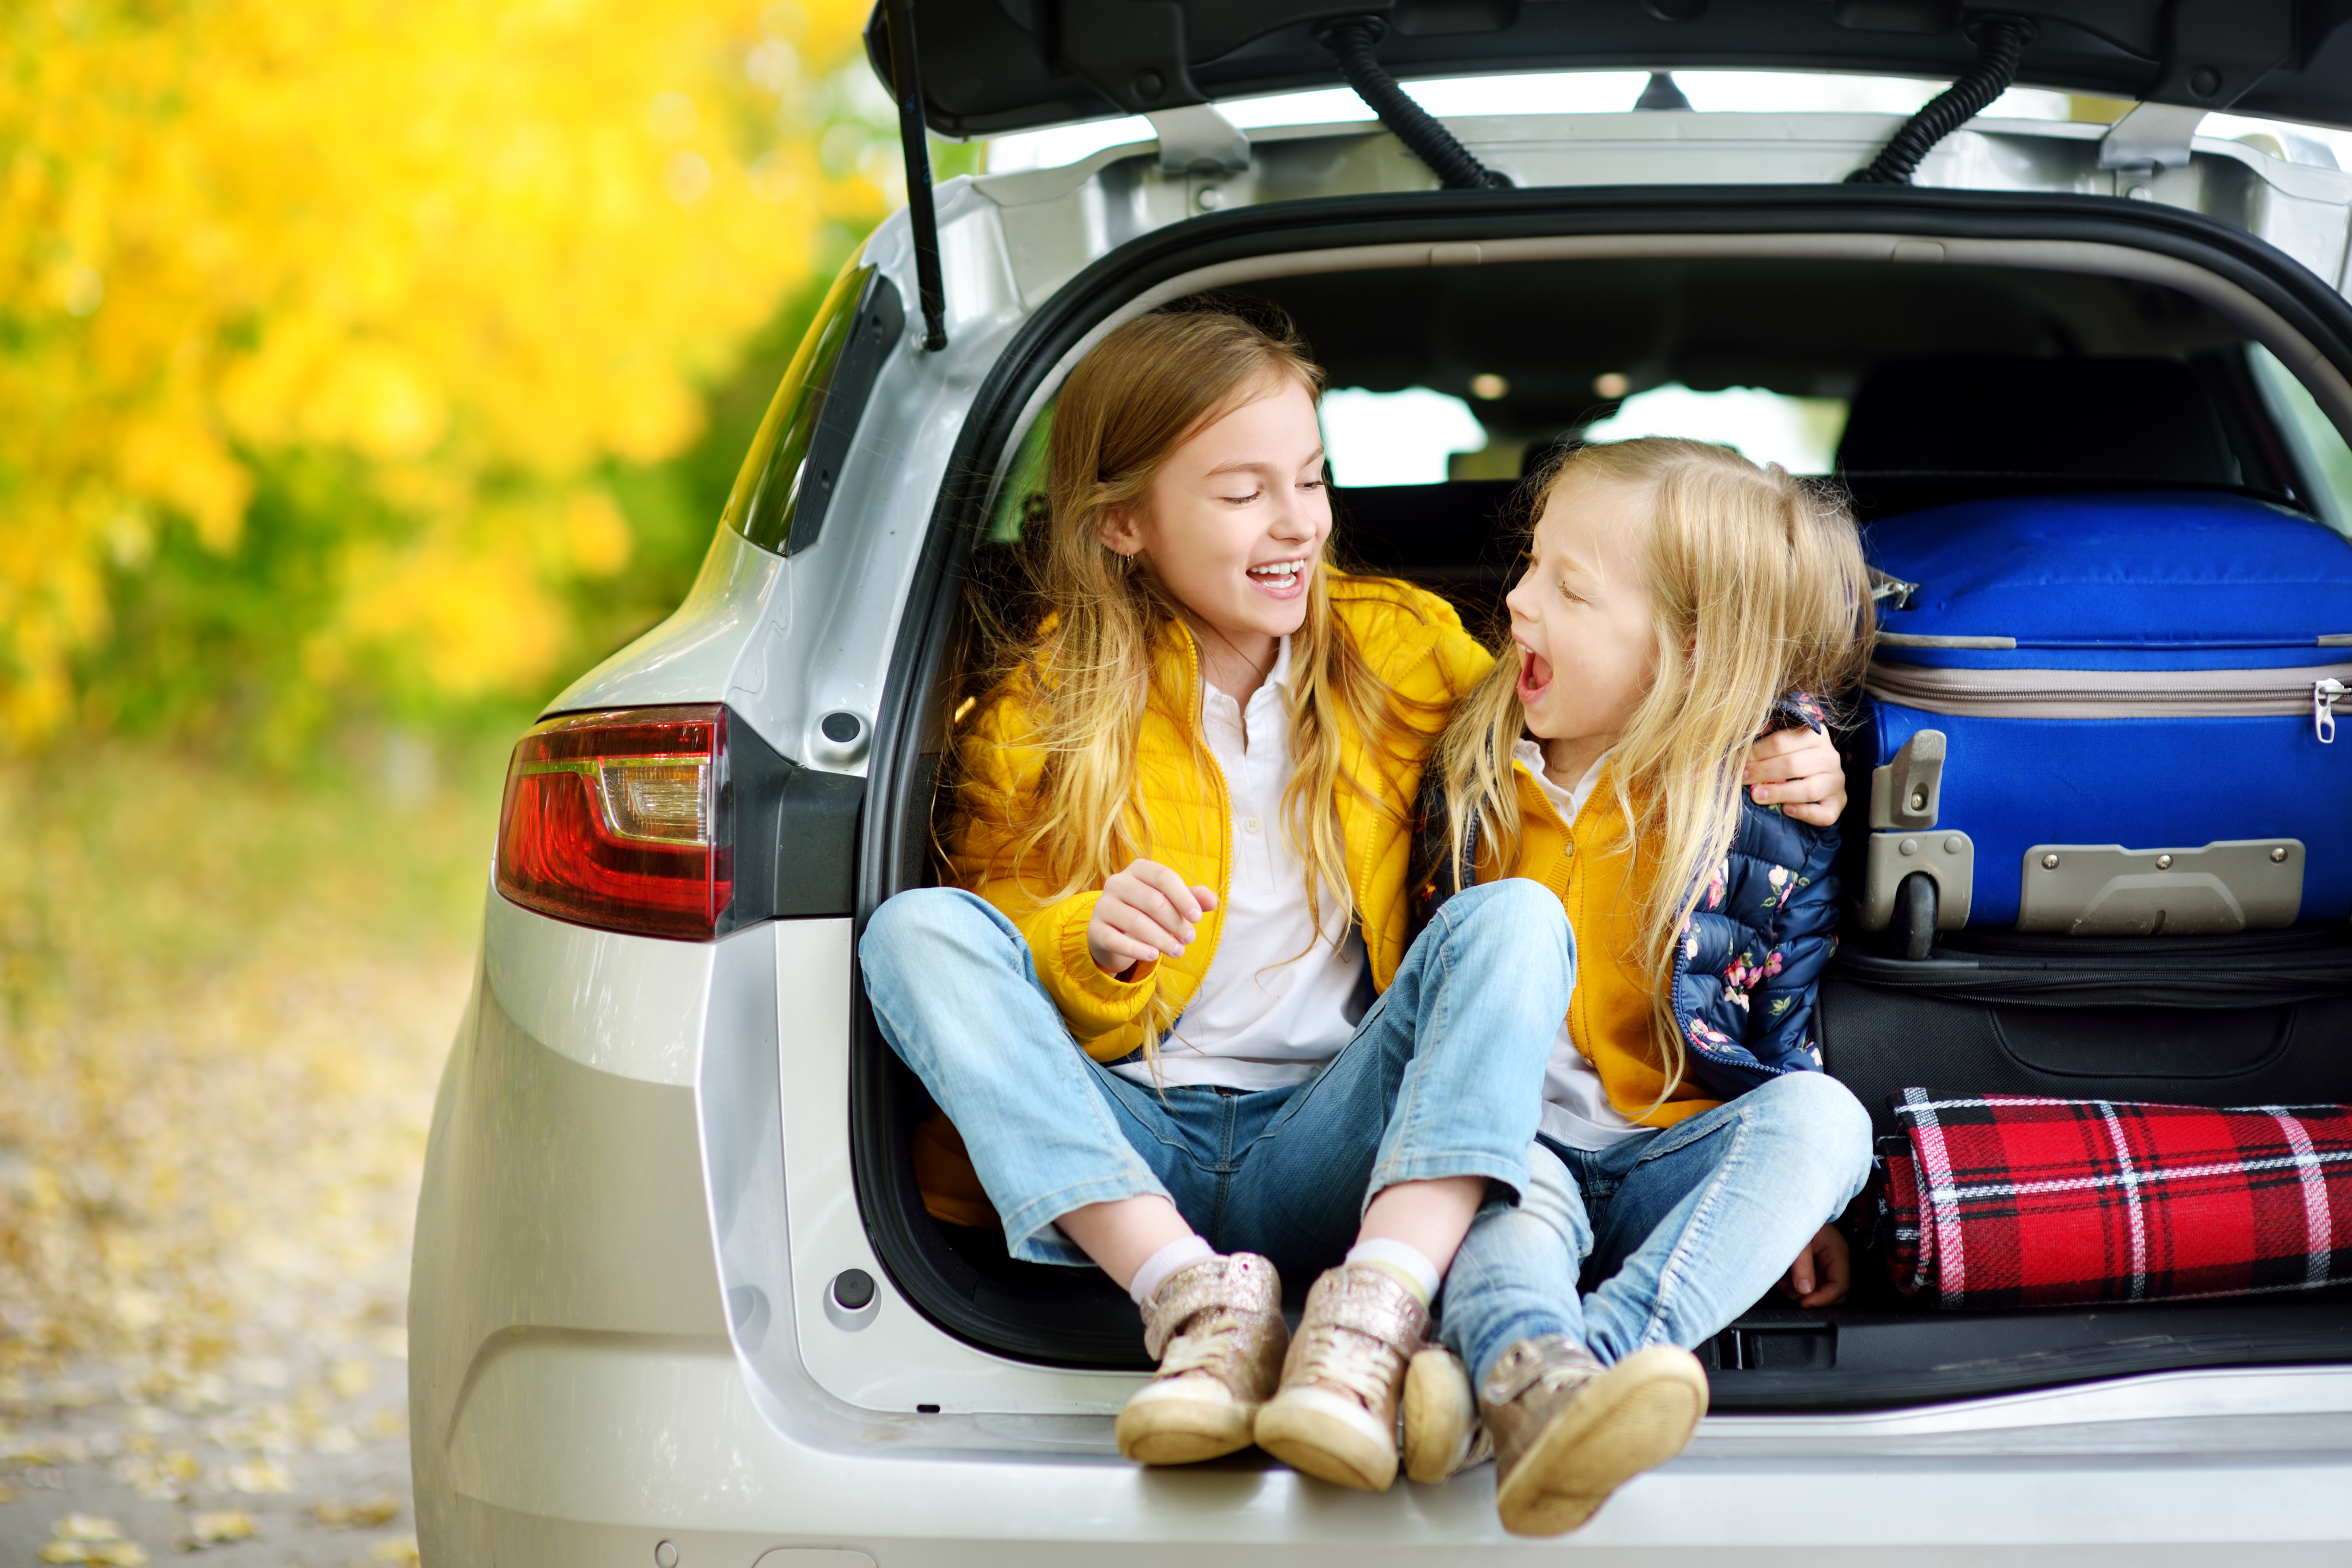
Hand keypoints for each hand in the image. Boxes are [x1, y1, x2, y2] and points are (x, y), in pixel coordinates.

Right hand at [1086, 859, 1219, 978]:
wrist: (1112, 933)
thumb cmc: (1148, 913)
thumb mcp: (1171, 903)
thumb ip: (1192, 899)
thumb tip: (1214, 901)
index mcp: (1138, 869)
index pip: (1163, 877)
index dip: (1183, 897)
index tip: (1197, 917)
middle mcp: (1117, 882)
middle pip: (1152, 901)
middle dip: (1175, 922)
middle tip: (1190, 939)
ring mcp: (1103, 905)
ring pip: (1136, 922)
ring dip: (1162, 939)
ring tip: (1178, 951)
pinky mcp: (1095, 929)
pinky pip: (1117, 940)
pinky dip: (1137, 950)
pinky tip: (1154, 957)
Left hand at [1742, 727, 1847, 827]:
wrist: (1822, 777)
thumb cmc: (1795, 756)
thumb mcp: (1784, 739)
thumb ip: (1767, 736)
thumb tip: (1745, 740)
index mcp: (1815, 736)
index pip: (1781, 742)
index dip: (1756, 753)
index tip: (1739, 763)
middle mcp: (1830, 757)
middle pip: (1793, 764)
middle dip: (1763, 772)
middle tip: (1743, 780)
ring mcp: (1836, 781)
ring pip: (1809, 789)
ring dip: (1780, 793)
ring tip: (1757, 795)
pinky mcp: (1839, 803)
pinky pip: (1824, 813)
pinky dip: (1805, 813)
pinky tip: (1786, 809)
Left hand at [1776, 1222, 1850, 1307]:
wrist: (1783, 1205)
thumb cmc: (1794, 1216)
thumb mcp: (1798, 1240)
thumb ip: (1802, 1266)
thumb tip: (1805, 1290)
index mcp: (1837, 1252)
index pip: (1840, 1286)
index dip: (1823, 1298)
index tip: (1804, 1302)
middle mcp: (1834, 1260)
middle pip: (1833, 1293)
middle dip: (1813, 1298)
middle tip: (1792, 1293)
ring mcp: (1823, 1264)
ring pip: (1818, 1291)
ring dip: (1800, 1293)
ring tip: (1783, 1284)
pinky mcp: (1811, 1266)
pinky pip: (1808, 1285)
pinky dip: (1794, 1287)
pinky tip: (1781, 1280)